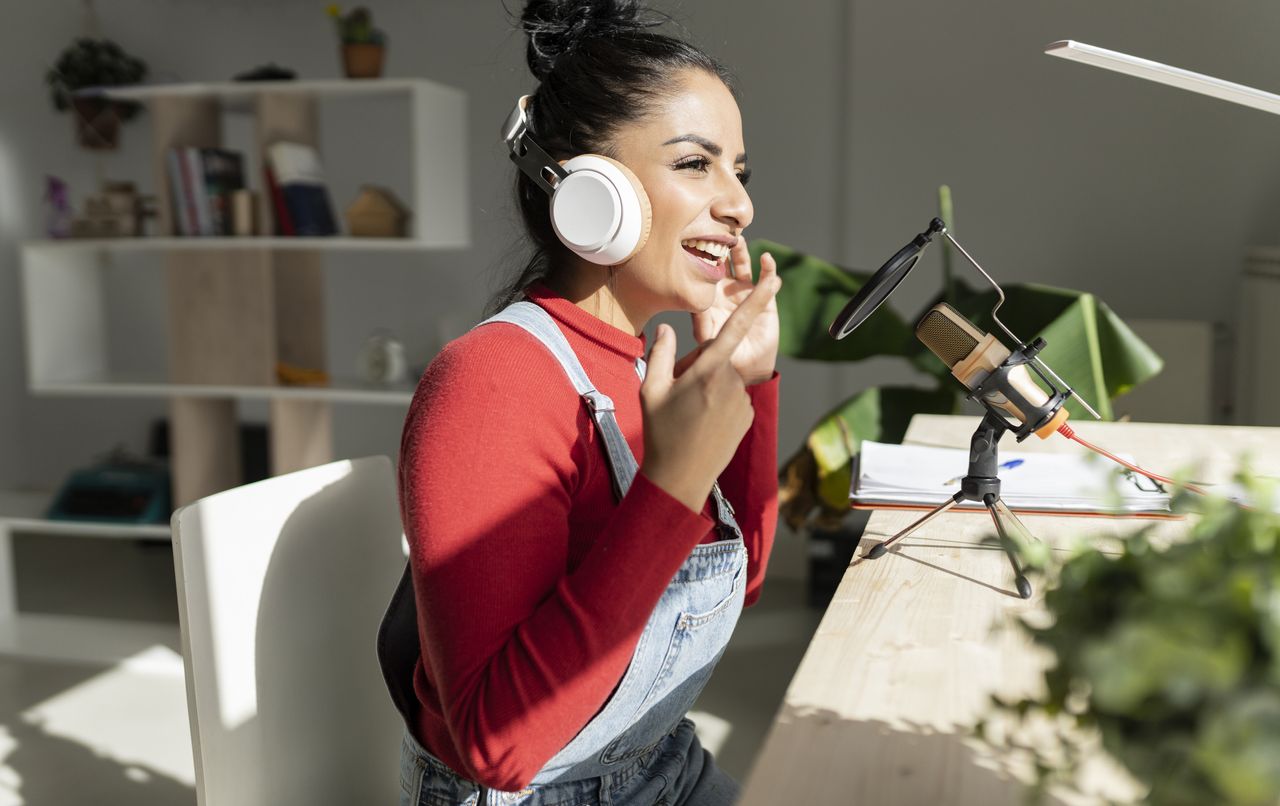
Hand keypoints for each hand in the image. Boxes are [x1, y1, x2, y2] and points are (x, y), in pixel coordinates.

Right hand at [640, 270, 782, 510]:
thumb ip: (660, 352)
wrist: (681, 478)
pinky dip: (718, 404)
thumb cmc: (661, 432)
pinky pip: (733, 398)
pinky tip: (703, 424)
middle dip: (699, 368)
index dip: (758, 300)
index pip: (736, 326)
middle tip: (678, 397)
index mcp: (709, 370)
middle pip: (717, 358)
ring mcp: (743, 401)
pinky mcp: (749, 416)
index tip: (776, 278)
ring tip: (689, 414)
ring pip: (725, 379)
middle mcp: (732, 382)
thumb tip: (667, 327)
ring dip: (708, 388)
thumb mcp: (651, 389)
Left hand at [690, 239, 779, 385]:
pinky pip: (768, 280)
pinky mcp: (765, 300)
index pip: (704, 271)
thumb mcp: (705, 337)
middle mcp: (727, 292)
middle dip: (722, 245)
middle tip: (719, 227)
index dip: (702, 254)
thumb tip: (690, 303)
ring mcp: (746, 294)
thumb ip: (699, 320)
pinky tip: (767, 259)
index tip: (697, 236)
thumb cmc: (718, 357)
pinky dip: (768, 269)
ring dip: (742, 252)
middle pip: (723, 263)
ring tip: (740, 239)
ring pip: (744, 266)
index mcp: (709, 297)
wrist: (744, 371)